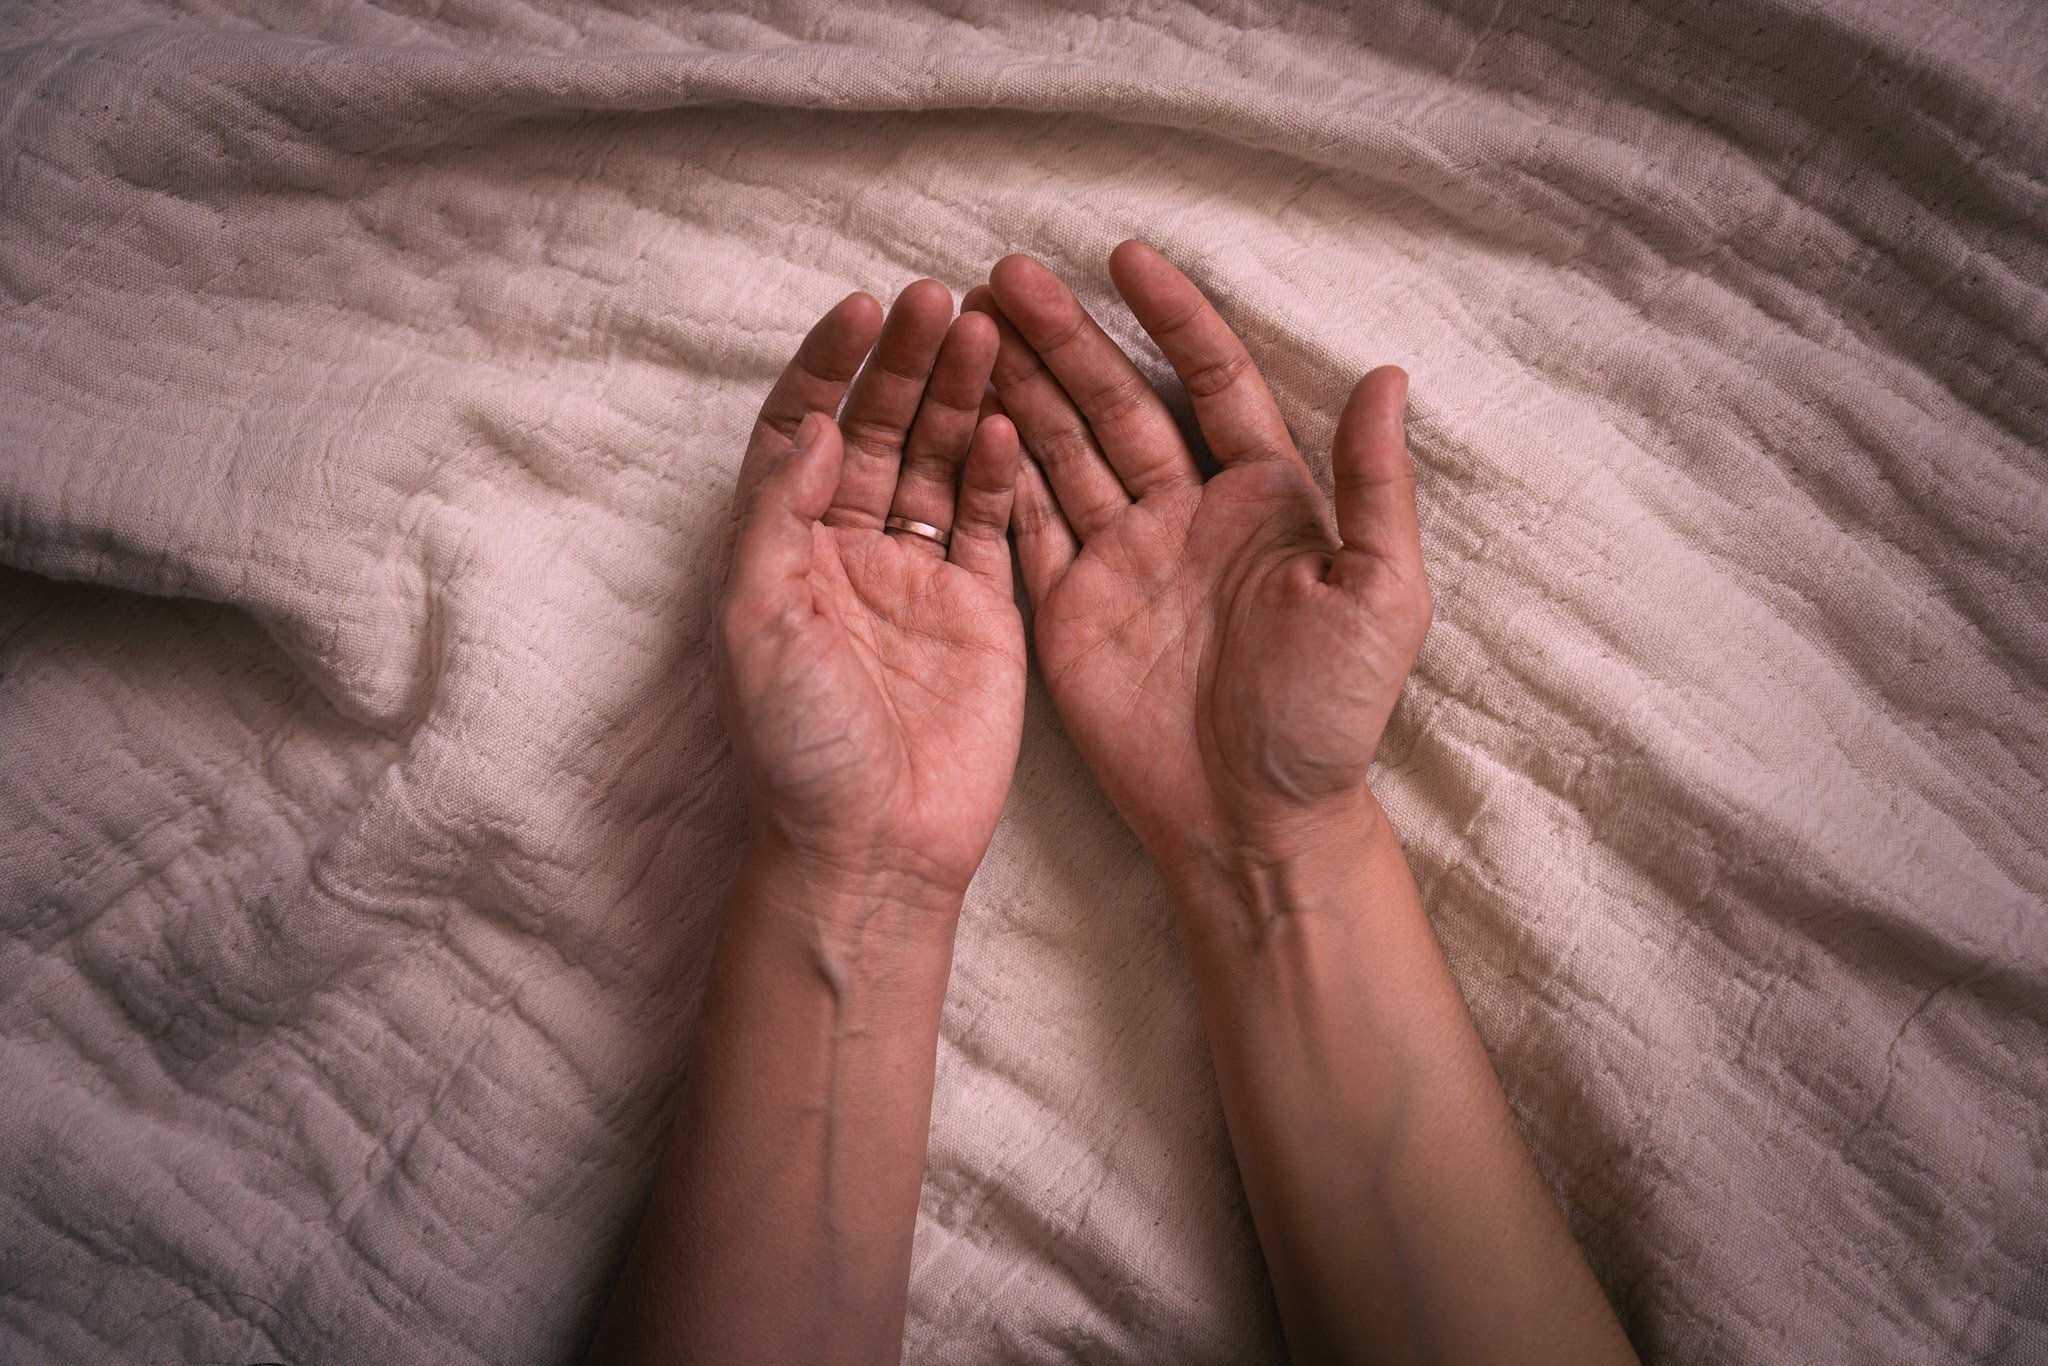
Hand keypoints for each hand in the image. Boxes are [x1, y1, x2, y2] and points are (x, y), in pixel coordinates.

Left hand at [717, 281, 1024, 909]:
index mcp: (780, 547)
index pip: (801, 428)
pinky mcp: (980, 607)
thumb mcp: (755, 623)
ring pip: (936, 460)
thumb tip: (807, 421)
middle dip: (906, 362)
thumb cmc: (797, 747)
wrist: (873, 848)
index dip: (829, 365)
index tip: (863, 308)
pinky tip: (1009, 423)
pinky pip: (987, 520)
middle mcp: (846, 548)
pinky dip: (997, 470)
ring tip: (987, 332)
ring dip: (959, 396)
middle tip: (942, 298)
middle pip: (876, 429)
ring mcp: (916, 575)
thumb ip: (775, 515)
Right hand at [972, 242, 1430, 880]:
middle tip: (1007, 275)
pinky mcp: (1069, 609)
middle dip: (1066, 337)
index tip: (1126, 258)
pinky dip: (996, 474)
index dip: (1173, 317)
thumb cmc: (1331, 718)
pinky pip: (1026, 527)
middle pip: (1117, 401)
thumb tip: (1389, 372)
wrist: (1255, 824)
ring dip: (1018, 386)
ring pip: (1061, 449)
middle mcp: (1185, 513)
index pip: (1212, 380)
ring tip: (967, 325)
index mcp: (1263, 498)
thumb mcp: (1379, 598)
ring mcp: (1121, 557)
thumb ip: (1376, 489)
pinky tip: (962, 420)